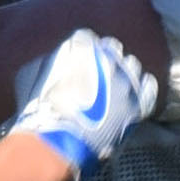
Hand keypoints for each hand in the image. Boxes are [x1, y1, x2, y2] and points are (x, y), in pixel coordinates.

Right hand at [11, 27, 152, 172]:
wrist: (58, 142)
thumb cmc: (39, 111)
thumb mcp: (31, 74)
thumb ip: (49, 59)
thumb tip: (55, 59)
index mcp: (82, 44)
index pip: (87, 38)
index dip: (83, 52)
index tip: (78, 63)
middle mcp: (108, 57)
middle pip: (112, 50)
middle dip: (104, 60)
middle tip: (96, 77)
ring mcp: (126, 79)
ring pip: (131, 66)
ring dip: (123, 74)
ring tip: (113, 89)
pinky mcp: (138, 102)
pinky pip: (148, 87)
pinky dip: (141, 89)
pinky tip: (132, 95)